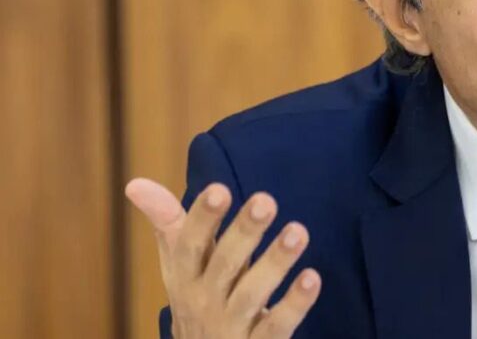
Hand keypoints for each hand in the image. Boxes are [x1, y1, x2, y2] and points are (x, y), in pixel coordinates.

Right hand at [125, 178, 320, 337]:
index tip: (219, 189)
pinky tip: (312, 278)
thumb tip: (134, 183)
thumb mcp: (181, 267)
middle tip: (266, 200)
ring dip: (275, 263)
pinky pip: (276, 326)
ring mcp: (230, 327)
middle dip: (244, 233)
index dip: (202, 218)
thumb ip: (169, 224)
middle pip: (224, 265)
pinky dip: (294, 304)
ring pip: (251, 294)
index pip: (189, 245)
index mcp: (186, 277)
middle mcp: (204, 301)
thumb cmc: (198, 302)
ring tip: (298, 231)